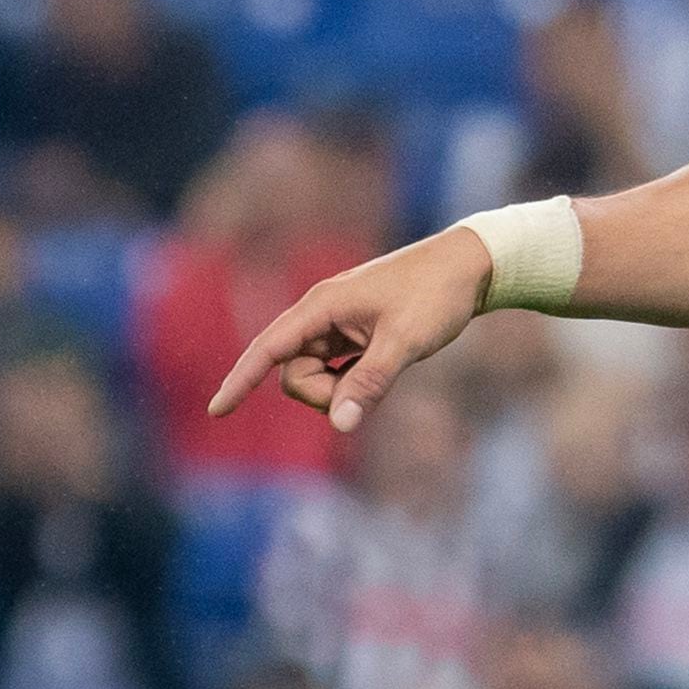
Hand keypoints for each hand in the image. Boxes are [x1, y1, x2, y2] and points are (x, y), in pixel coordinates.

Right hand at [208, 228, 492, 433]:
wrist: (472, 264)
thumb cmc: (437, 294)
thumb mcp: (405, 340)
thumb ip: (370, 382)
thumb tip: (340, 424)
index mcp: (323, 306)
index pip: (269, 349)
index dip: (241, 381)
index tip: (216, 411)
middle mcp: (323, 312)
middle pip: (294, 373)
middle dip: (321, 395)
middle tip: (366, 389)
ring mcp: (339, 323)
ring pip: (315, 375)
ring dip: (339, 390)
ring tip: (384, 370)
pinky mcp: (356, 333)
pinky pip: (336, 371)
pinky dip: (351, 381)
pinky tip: (382, 367)